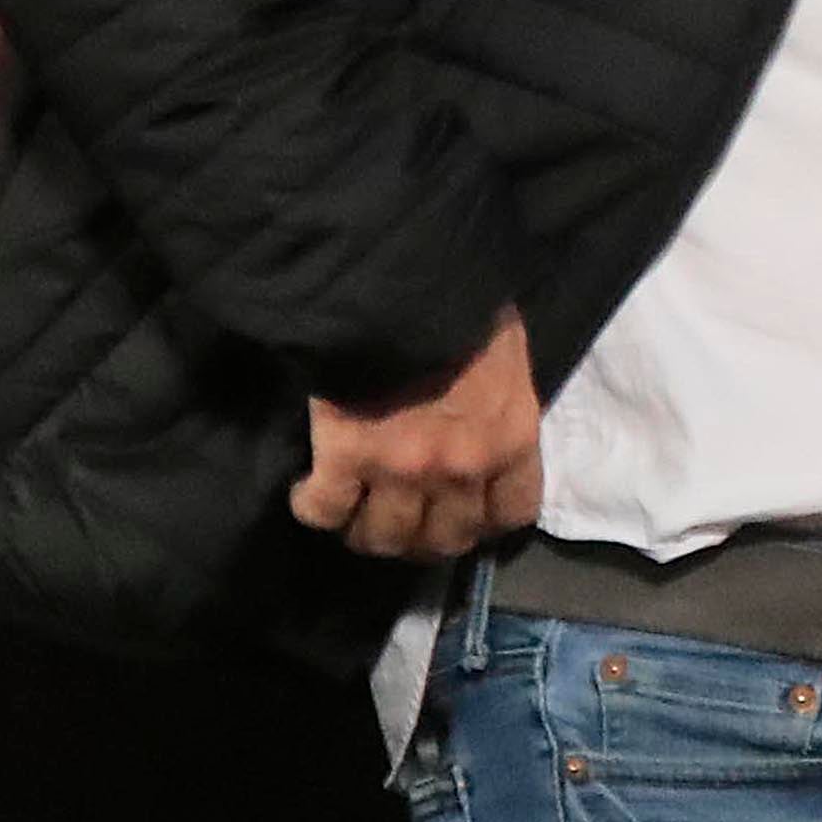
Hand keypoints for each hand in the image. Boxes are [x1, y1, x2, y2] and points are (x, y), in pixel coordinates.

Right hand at [288, 308, 542, 562]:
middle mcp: (461, 469)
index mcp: (510, 439)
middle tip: (404, 518)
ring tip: (355, 511)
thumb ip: (500, 405)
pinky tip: (309, 490)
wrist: (403, 280)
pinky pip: (324, 512)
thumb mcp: (507, 355)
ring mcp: (402, 471)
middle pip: (443, 540)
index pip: (511, 514)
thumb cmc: (465, 303)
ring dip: (366, 531)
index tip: (465, 510)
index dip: (484, 519)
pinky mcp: (345, 460)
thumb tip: (487, 424)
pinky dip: (313, 506)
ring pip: (382, 538)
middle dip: (423, 536)